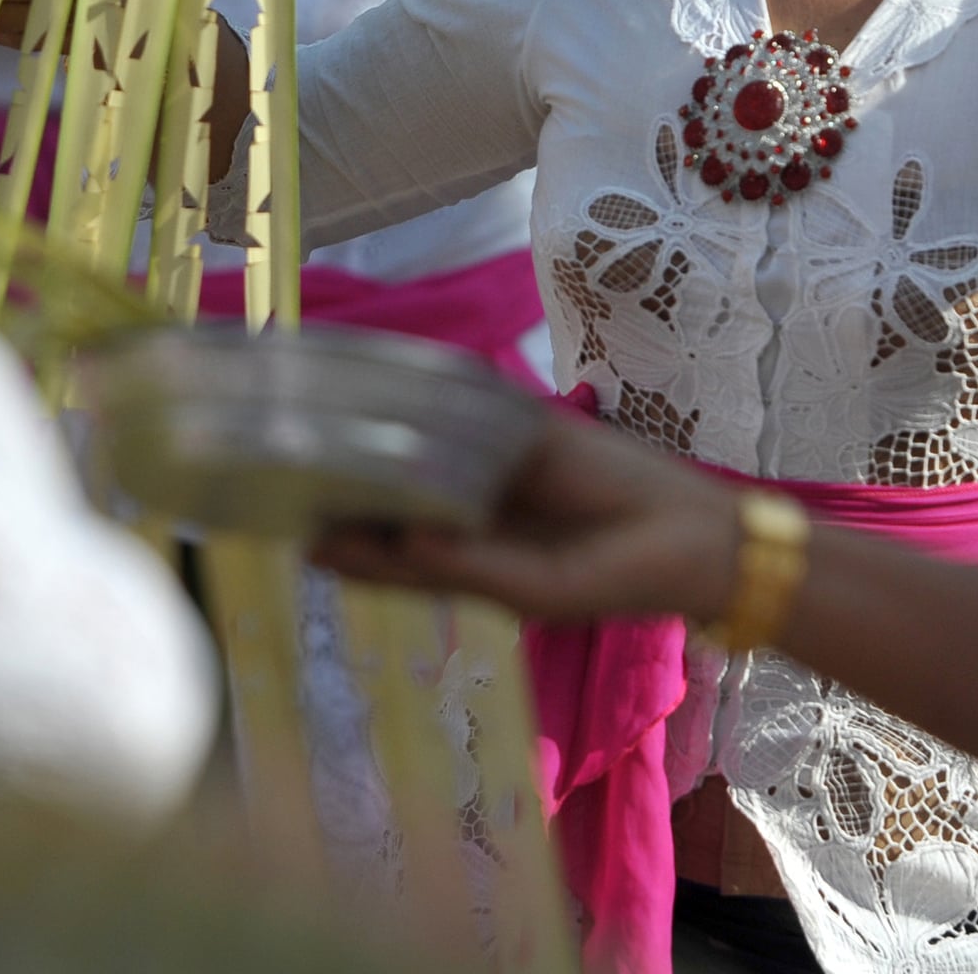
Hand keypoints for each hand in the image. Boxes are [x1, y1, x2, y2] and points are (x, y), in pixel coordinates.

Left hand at [313, 410, 745, 624]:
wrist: (692, 540)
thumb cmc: (613, 580)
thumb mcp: (531, 588)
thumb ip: (466, 566)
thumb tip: (407, 537)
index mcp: (471, 559)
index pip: (395, 554)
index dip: (349, 548)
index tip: (295, 540)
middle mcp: (475, 510)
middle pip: (400, 496)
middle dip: (350, 488)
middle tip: (284, 474)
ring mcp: (498, 465)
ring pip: (427, 450)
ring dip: (381, 441)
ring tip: (323, 429)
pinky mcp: (528, 426)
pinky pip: (474, 408)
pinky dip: (437, 399)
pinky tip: (397, 389)